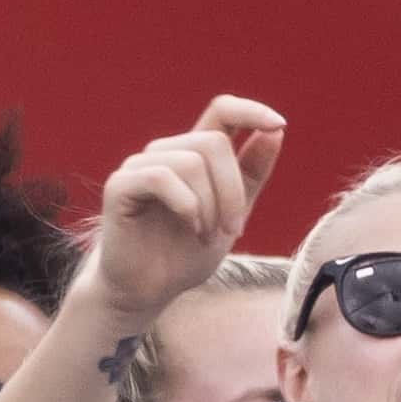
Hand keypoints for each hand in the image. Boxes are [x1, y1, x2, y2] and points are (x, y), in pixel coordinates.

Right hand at [92, 97, 287, 322]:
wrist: (149, 290)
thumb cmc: (186, 253)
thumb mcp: (234, 214)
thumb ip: (252, 174)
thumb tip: (276, 130)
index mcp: (194, 155)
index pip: (222, 112)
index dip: (250, 110)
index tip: (279, 124)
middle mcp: (166, 152)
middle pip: (215, 144)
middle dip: (234, 191)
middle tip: (233, 230)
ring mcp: (141, 166)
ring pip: (192, 162)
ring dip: (210, 206)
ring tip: (205, 234)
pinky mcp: (121, 185)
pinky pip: (162, 178)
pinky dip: (186, 206)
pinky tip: (188, 227)